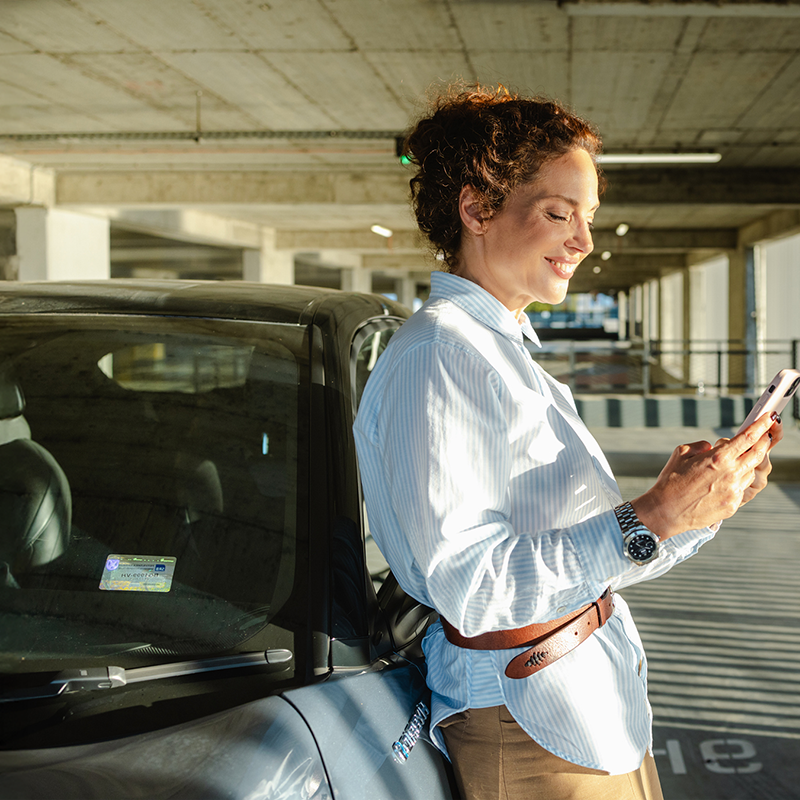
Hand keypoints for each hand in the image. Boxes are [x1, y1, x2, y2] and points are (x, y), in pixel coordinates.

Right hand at [631, 411, 777, 539]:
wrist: (666, 511)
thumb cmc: (670, 482)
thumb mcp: (681, 453)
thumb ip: (701, 446)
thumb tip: (712, 447)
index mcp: (718, 458)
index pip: (748, 437)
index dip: (761, 425)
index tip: (768, 418)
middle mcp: (730, 474)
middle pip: (757, 454)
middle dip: (763, 442)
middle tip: (765, 436)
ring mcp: (734, 491)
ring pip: (750, 472)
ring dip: (746, 465)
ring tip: (732, 465)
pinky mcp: (732, 505)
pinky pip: (741, 489)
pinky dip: (736, 482)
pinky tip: (721, 483)